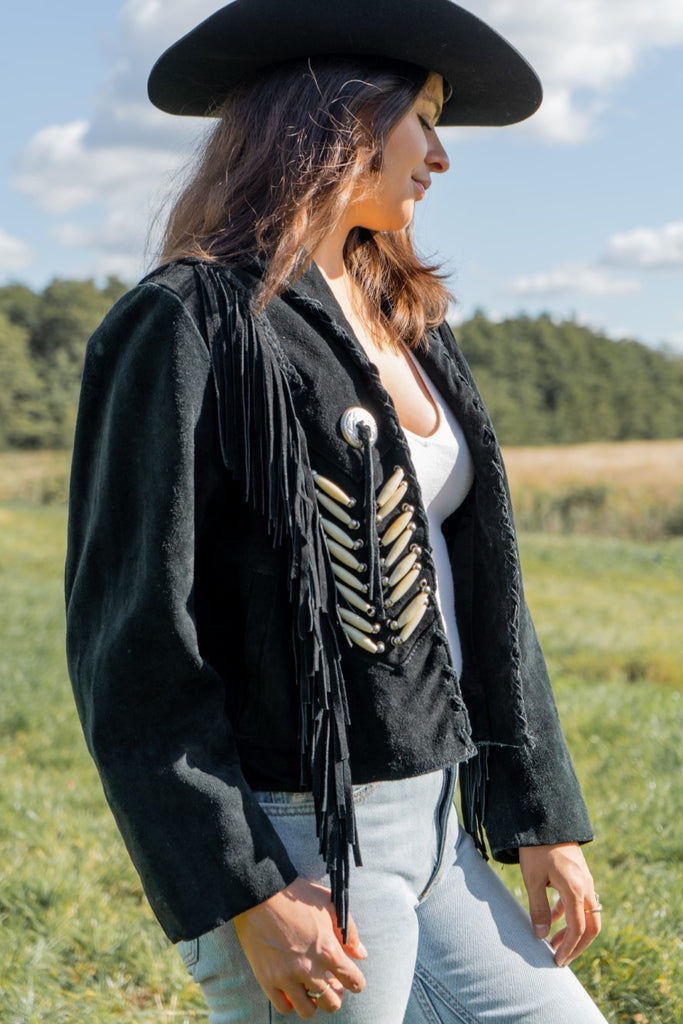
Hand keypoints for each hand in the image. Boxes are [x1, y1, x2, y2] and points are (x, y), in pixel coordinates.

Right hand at [233, 877, 366, 1016]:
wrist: (260, 894)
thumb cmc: (298, 896)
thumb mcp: (330, 904)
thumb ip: (350, 932)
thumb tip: (361, 955)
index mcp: (328, 950)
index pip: (353, 982)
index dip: (356, 982)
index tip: (352, 980)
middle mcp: (309, 968)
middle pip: (332, 1003)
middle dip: (335, 995)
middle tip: (329, 983)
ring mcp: (287, 977)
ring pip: (308, 1011)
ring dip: (313, 1002)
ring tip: (310, 989)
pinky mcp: (267, 980)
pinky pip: (283, 1007)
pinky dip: (290, 1002)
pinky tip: (291, 989)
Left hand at [519, 842, 600, 966]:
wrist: (545, 819)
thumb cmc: (536, 849)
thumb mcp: (532, 879)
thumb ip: (538, 908)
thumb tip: (541, 936)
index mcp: (575, 888)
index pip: (578, 928)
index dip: (569, 947)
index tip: (557, 961)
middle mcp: (586, 887)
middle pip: (591, 927)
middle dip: (577, 946)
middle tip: (561, 959)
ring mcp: (586, 881)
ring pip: (588, 916)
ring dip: (574, 933)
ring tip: (554, 944)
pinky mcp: (581, 877)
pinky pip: (581, 903)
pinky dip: (570, 916)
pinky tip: (553, 921)